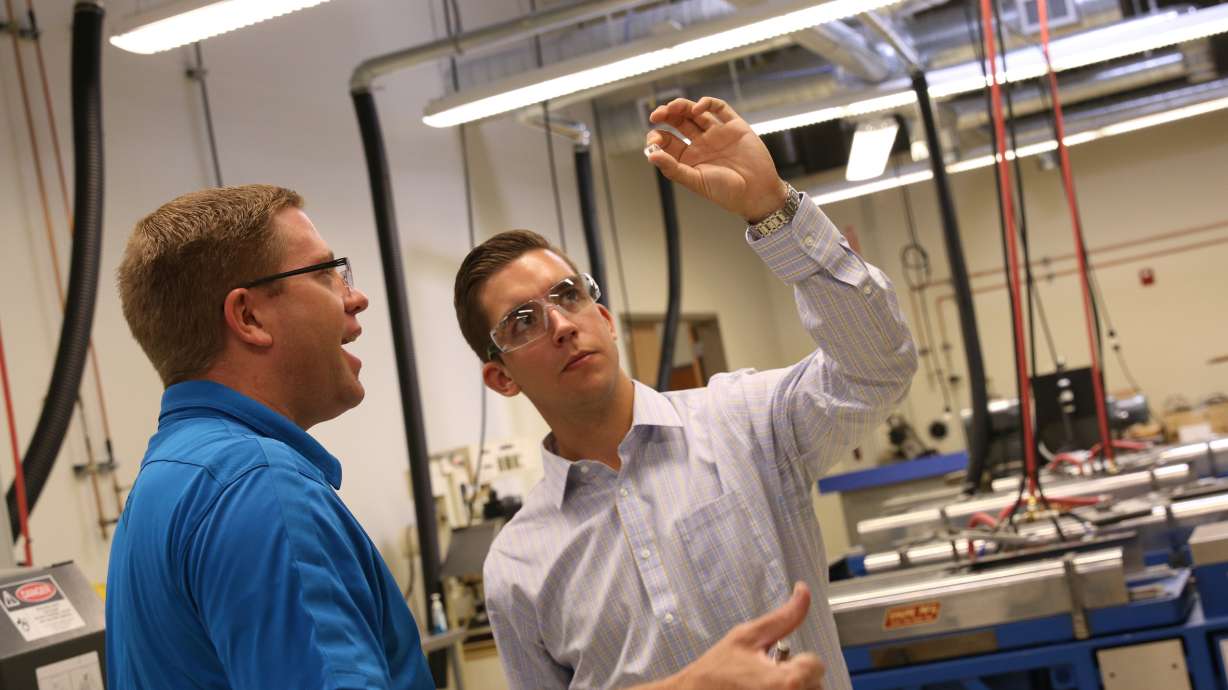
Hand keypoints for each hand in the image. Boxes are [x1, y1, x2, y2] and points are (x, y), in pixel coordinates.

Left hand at [644, 97, 786, 223]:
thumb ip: (673, 169)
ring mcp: (717, 133)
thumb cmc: (726, 192)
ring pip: (695, 113)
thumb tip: (651, 155)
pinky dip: (708, 103)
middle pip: (679, 123)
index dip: (657, 137)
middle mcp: (701, 144)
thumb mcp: (696, 181)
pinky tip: (698, 108)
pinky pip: (719, 108)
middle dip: (666, 116)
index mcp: (689, 158)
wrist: (757, 192)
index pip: (667, 141)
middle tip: (657, 115)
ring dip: (682, 107)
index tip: (652, 138)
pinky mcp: (734, 126)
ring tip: (673, 107)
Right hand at [662, 582, 826, 689]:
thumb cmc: (716, 670)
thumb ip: (783, 617)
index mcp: (787, 682)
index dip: (797, 659)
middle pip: (815, 684)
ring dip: (792, 689)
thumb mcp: (747, 637)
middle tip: (765, 676)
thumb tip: (803, 591)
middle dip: (795, 676)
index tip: (775, 661)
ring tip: (762, 687)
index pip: (817, 666)